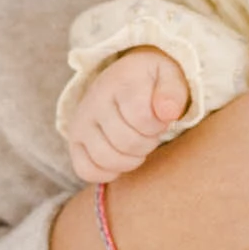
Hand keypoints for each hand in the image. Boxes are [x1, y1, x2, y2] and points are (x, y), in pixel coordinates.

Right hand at [67, 48, 192, 181]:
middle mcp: (94, 100)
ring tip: (138, 143)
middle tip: (150, 132)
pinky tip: (121, 158)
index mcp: (119, 81)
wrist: (125, 79)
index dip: (158, 125)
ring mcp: (80, 121)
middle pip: (127, 142)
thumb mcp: (170, 76)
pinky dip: (107, 172)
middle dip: (147, 143)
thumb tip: (168, 113)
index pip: (142, 118)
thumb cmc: (152, 83)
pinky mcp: (75, 140)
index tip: (160, 117)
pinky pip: (86, 170)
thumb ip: (173, 92)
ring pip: (106, 159)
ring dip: (131, 159)